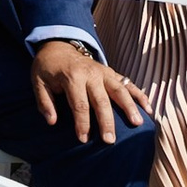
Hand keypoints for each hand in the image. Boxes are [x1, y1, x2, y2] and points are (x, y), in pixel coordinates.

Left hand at [29, 38, 151, 143]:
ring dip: (129, 107)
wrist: (58, 46)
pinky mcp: (112, 73)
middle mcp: (91, 74)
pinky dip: (139, 95)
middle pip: (102, 100)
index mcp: (72, 77)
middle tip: (110, 140)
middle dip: (106, 121)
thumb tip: (51, 122)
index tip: (83, 139)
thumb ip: (44, 102)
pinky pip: (128, 84)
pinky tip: (148, 109)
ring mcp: (104, 72)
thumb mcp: (38, 81)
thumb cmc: (47, 68)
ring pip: (120, 91)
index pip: (79, 104)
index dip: (82, 123)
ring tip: (137, 124)